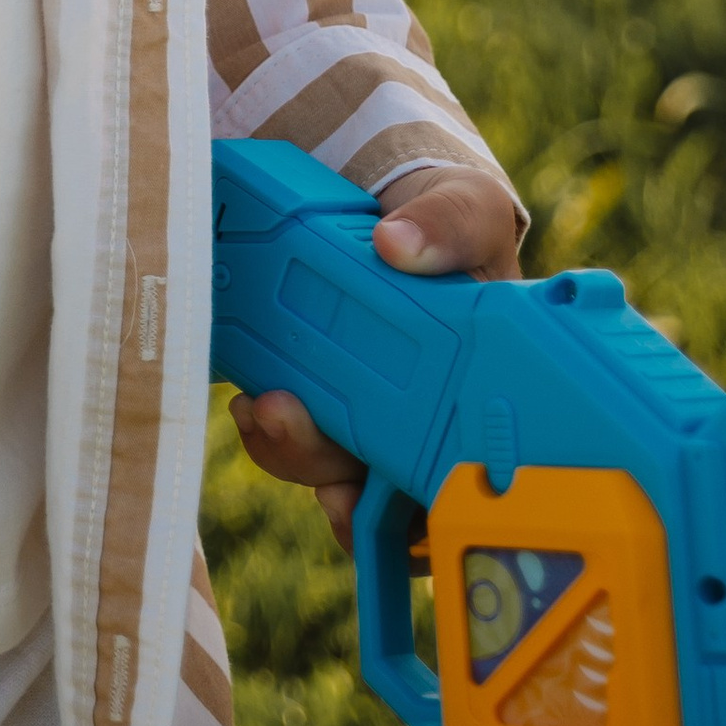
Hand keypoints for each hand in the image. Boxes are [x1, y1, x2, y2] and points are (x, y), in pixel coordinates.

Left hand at [229, 164, 521, 552]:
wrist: (405, 204)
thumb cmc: (457, 226)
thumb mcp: (470, 210)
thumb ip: (448, 224)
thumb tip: (397, 244)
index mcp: (476, 395)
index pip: (457, 484)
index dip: (415, 521)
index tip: (370, 500)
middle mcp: (425, 419)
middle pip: (381, 484)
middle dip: (328, 473)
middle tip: (285, 419)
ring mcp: (370, 408)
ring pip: (331, 463)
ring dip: (291, 449)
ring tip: (260, 407)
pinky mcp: (321, 382)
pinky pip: (295, 422)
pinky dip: (270, 425)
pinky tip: (248, 396)